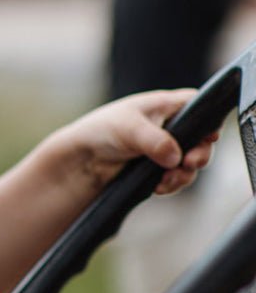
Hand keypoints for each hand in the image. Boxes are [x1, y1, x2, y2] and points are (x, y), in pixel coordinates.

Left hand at [47, 89, 217, 195]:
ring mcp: (167, 148)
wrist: (82, 158)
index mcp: (169, 105)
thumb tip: (176, 157)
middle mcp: (172, 126)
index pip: (201, 107)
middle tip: (189, 164)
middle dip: (199, 155)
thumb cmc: (104, 130)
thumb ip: (155, 141)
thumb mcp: (130, 129)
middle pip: (202, 140)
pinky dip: (171, 184)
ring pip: (189, 163)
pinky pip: (175, 177)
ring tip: (167, 181)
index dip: (209, 122)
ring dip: (183, 175)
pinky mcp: (158, 168)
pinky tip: (158, 187)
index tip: (208, 138)